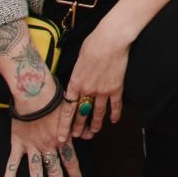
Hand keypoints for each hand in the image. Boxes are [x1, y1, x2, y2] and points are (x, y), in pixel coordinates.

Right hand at [3, 106, 82, 176]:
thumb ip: (78, 126)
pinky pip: (13, 160)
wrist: (34, 92)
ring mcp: (32, 146)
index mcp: (62, 139)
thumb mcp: (70, 111)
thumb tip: (88, 135)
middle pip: (54, 171)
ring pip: (36, 170)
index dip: (75, 173)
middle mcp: (48, 146)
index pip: (71, 160)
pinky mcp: (18, 142)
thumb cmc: (53, 98)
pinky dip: (10, 172)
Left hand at [61, 22, 129, 141]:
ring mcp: (102, 91)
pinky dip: (115, 114)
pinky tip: (113, 120)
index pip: (67, 109)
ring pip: (97, 113)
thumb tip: (78, 77)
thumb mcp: (79, 59)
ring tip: (93, 132)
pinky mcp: (116, 88)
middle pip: (81, 114)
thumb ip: (78, 72)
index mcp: (75, 82)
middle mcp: (87, 90)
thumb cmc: (94, 43)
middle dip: (78, 127)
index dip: (64, 125)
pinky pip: (115, 105)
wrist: (111, 39)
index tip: (61, 136)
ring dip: (95, 125)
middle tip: (77, 136)